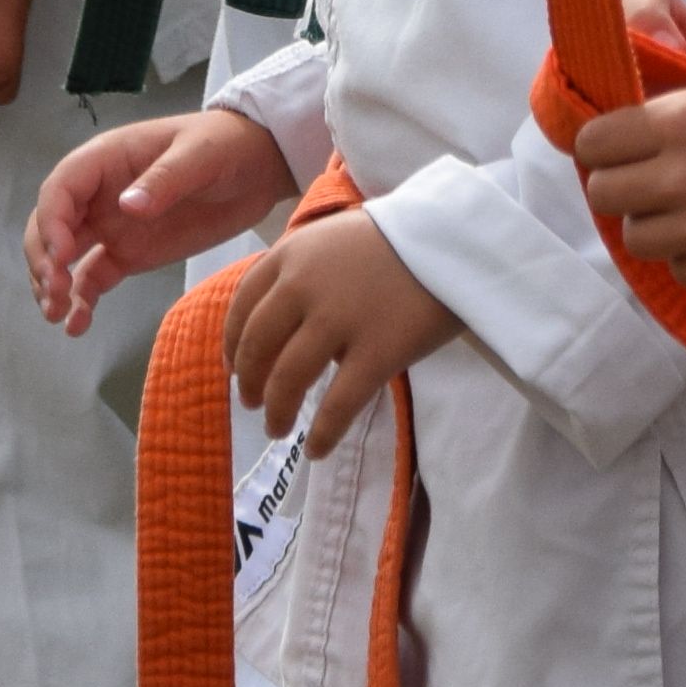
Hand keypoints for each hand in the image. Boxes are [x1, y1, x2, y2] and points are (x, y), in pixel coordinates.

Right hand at [28, 108, 293, 328]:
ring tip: (58, 315)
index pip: (61, 188)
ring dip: (51, 284)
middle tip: (54, 293)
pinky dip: (80, 301)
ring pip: (62, 255)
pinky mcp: (128, 254)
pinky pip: (92, 278)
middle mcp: (98, 194)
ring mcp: (110, 226)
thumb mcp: (200, 156)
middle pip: (50, 224)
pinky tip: (77, 325)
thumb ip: (165, 179)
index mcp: (106, 159)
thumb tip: (126, 206)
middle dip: (43, 259)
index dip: (51, 221)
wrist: (258, 167)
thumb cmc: (226, 146)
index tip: (61, 256)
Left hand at [226, 204, 465, 446]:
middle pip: (258, 346)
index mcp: (291, 254)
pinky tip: (317, 449)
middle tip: (253, 403)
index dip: (232, 342)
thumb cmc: (397, 238)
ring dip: (278, 411)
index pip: (243, 304)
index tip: (233, 366)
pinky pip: (339, 405)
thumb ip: (302, 271)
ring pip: (289, 379)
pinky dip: (323, 433)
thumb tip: (279, 320)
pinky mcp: (378, 352)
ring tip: (278, 428)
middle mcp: (304, 286)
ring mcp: (340, 320)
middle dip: (250, 382)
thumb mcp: (334, 238)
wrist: (453, 237)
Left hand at [571, 61, 685, 288]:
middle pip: (605, 194)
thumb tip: (642, 117)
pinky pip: (680, 270)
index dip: (603, 143)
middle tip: (650, 175)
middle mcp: (683, 177)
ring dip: (655, 223)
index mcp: (679, 123)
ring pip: (638, 238)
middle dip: (621, 184)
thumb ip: (685, 100)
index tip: (622, 142)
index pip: (594, 143)